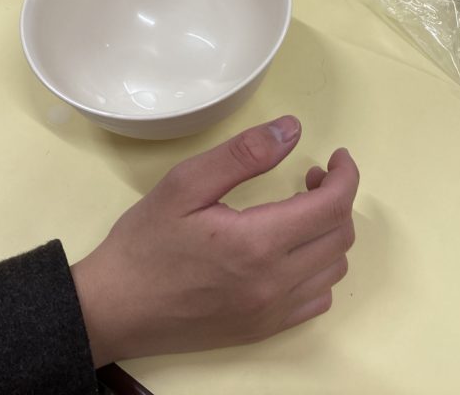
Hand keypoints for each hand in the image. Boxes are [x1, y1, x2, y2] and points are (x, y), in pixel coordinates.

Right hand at [71, 115, 359, 364]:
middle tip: (309, 178)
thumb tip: (292, 130)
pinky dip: (318, 269)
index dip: (346, 176)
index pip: (333, 206)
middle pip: (340, 236)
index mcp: (257, 243)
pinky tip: (292, 252)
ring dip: (330, 233)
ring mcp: (272, 312)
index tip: (336, 157)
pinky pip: (317, 300)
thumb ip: (243, 154)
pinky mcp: (264, 330)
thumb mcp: (185, 184)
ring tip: (300, 212)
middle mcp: (274, 283)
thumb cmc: (144, 243)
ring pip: (334, 268)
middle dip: (336, 198)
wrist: (113, 309)